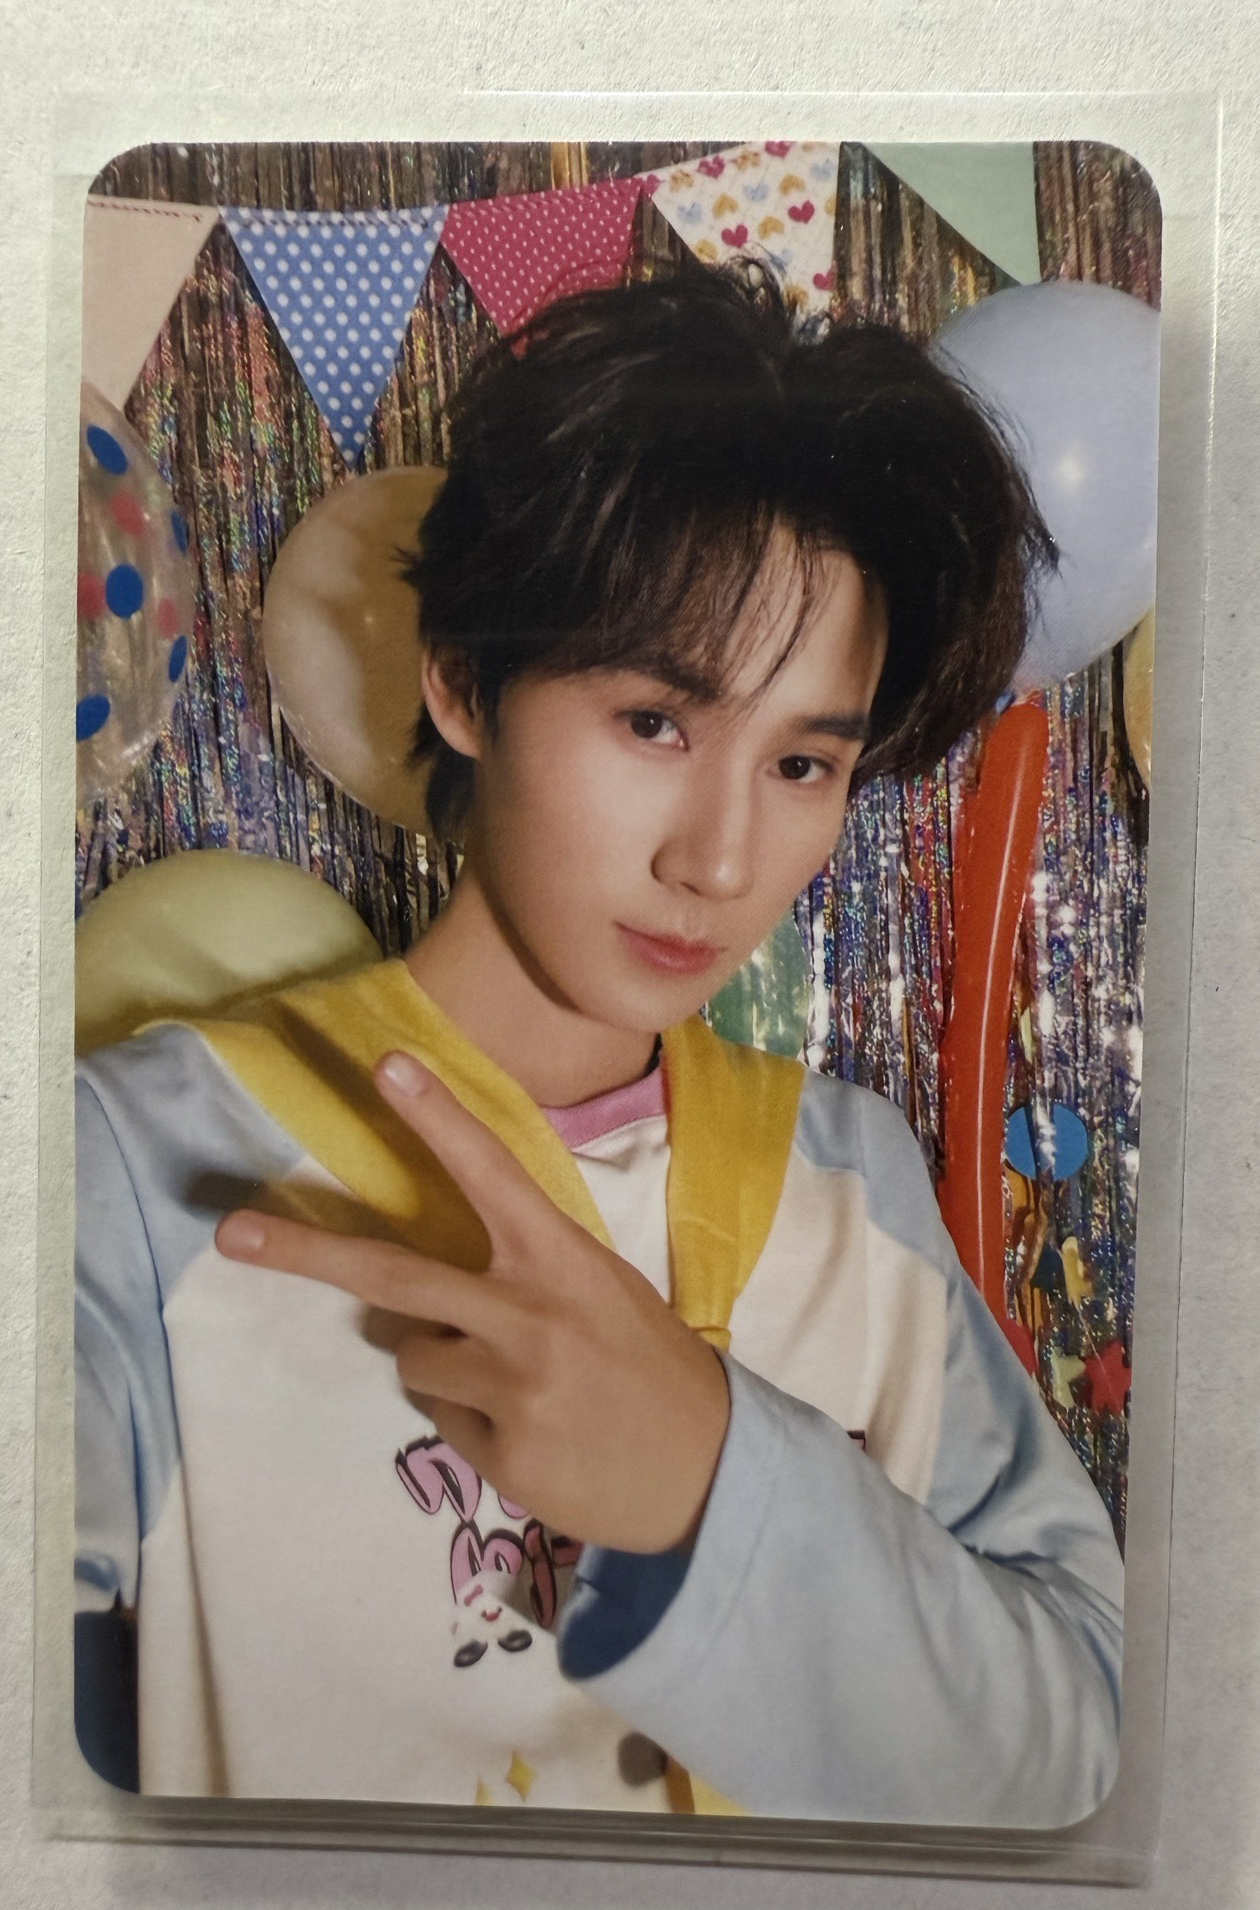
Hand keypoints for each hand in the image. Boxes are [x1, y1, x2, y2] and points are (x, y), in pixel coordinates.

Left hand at [214, 1051, 730, 1553]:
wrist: (709, 1471)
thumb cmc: (649, 1365)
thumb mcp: (601, 1291)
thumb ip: (522, 1275)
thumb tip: (415, 1300)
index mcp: (561, 1257)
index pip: (491, 1172)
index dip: (438, 1119)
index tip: (386, 1065)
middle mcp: (528, 1311)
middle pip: (390, 1275)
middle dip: (303, 1251)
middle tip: (229, 1233)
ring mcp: (511, 1383)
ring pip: (413, 1356)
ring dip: (445, 1364)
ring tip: (520, 1383)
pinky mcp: (500, 1450)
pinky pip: (443, 1419)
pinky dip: (475, 1422)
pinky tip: (535, 1431)